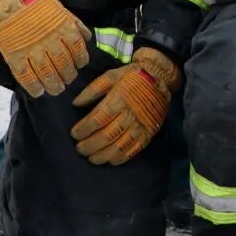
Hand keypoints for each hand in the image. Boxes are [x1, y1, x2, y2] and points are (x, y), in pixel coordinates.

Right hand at [0, 0, 90, 97]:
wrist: (9, 1)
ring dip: (53, 84)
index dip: (80, 60)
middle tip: (68, 81)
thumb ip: (75, 24)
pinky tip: (38, 92)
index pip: (77, 50)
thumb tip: (87, 39)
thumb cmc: (37, 4)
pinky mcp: (15, 56)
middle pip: (63, 64)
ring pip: (46, 72)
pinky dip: (33, 86)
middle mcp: (50, 41)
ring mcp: (32, 50)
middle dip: (68, 75)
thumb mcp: (61, 10)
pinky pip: (25, 76)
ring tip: (56, 89)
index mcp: (63, 28)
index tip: (79, 66)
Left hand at [70, 47, 179, 164]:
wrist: (161, 77)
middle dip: (89, 146)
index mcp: (119, 98)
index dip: (83, 130)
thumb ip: (92, 89)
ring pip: (119, 146)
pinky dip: (122, 157)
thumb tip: (76, 104)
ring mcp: (141, 125)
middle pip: (106, 136)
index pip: (97, 120)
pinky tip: (111, 160)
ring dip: (103, 155)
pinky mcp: (150, 131)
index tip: (74, 134)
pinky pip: (135, 149)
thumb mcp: (111, 75)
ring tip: (91, 158)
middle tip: (79, 149)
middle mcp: (130, 114)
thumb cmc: (132, 76)